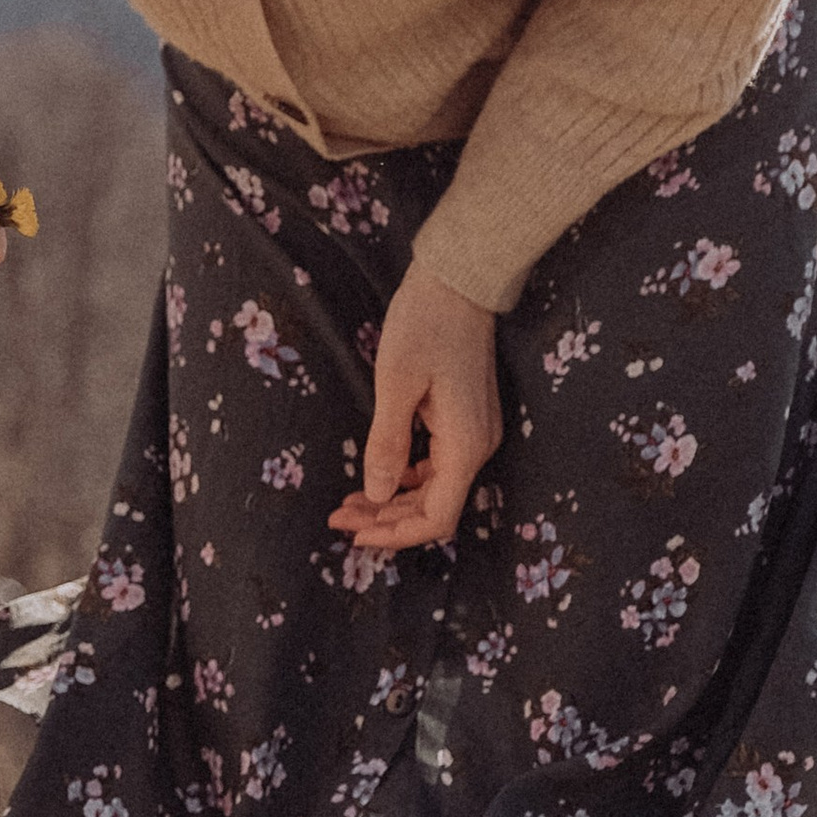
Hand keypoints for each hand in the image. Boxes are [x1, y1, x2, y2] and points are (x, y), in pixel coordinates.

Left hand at [329, 260, 501, 549]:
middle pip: (434, 506)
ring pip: (434, 487)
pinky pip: (438, 463)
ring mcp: (475, 432)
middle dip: (386, 520)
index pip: (437, 517)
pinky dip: (406, 477)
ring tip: (348, 504)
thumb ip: (387, 443)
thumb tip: (375, 494)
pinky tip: (377, 476)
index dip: (396, 535)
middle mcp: (478, 446)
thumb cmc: (425, 324)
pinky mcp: (466, 418)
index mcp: (465, 445)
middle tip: (338, 519)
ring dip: (393, 500)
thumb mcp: (396, 384)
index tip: (355, 535)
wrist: (458, 281)